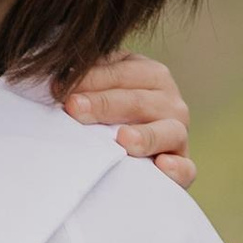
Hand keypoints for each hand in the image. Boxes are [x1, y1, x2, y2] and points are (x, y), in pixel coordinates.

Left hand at [66, 50, 194, 187]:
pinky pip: (186, 168)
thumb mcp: (98, 90)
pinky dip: (177, 168)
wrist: (129, 153)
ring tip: (122, 139)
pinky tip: (161, 166)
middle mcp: (169, 101)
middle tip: (73, 108)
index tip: (56, 87)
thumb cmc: (105, 116)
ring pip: (168, 131)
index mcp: (149, 74)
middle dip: (104, 104)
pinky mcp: (182, 165)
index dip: (89, 78)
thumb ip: (85, 81)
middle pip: (137, 101)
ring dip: (146, 136)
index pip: (120, 73)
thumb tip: (56, 81)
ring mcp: (178, 133)